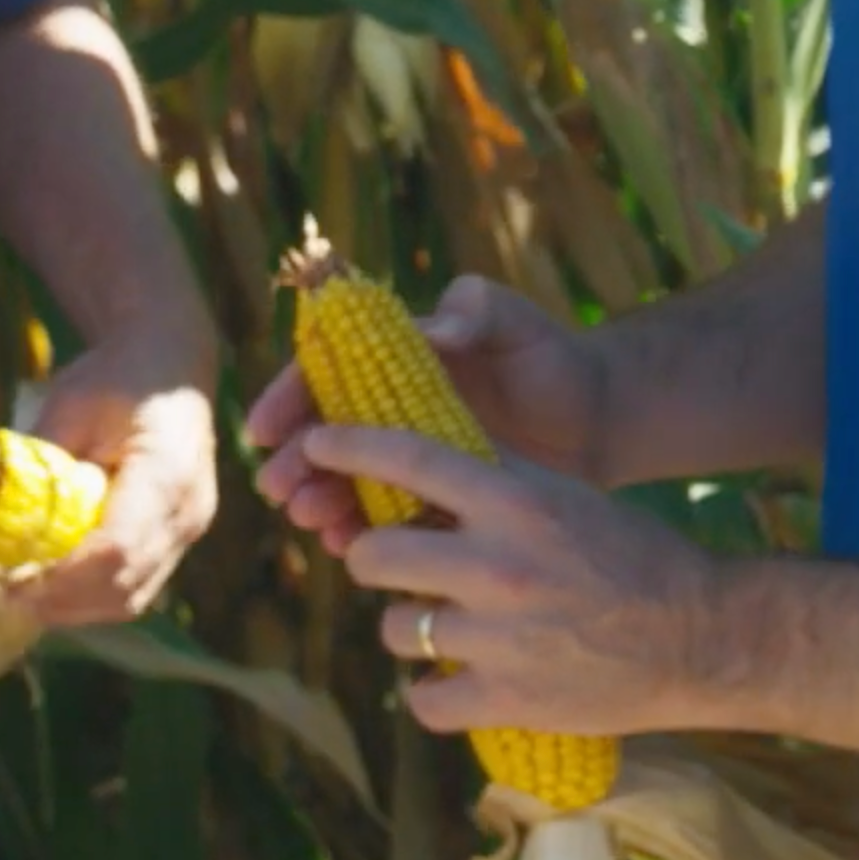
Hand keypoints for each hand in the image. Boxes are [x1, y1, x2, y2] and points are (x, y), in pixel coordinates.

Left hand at [18, 330, 218, 626]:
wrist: (171, 363)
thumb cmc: (119, 376)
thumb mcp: (71, 404)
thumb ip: (41, 463)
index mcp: (168, 472)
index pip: (116, 550)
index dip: (62, 579)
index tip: (10, 581)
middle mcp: (188, 512)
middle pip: (124, 587)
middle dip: (62, 603)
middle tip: (5, 594)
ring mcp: (190, 530)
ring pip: (132, 600)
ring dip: (76, 608)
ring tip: (24, 593)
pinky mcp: (179, 539)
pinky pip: (137, 587)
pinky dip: (93, 597)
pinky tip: (55, 584)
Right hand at [244, 275, 607, 554]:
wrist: (597, 419)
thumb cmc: (551, 356)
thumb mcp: (515, 322)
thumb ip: (475, 312)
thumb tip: (436, 331)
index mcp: (398, 359)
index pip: (328, 374)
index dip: (289, 399)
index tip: (262, 430)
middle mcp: (394, 410)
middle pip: (326, 434)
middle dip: (296, 461)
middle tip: (282, 491)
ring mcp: (411, 460)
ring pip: (347, 481)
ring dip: (321, 499)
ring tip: (314, 522)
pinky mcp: (433, 502)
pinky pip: (384, 519)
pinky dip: (360, 532)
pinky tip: (346, 547)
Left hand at [303, 424, 736, 740]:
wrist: (702, 637)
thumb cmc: (631, 555)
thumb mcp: (563, 495)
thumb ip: (492, 480)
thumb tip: (415, 459)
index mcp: (516, 502)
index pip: (407, 459)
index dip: (347, 448)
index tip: (313, 443)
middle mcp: (499, 564)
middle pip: (375, 554)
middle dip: (376, 558)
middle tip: (399, 564)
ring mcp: (500, 637)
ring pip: (393, 629)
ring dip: (407, 626)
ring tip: (441, 624)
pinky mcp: (508, 699)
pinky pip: (423, 700)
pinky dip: (432, 693)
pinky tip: (457, 680)